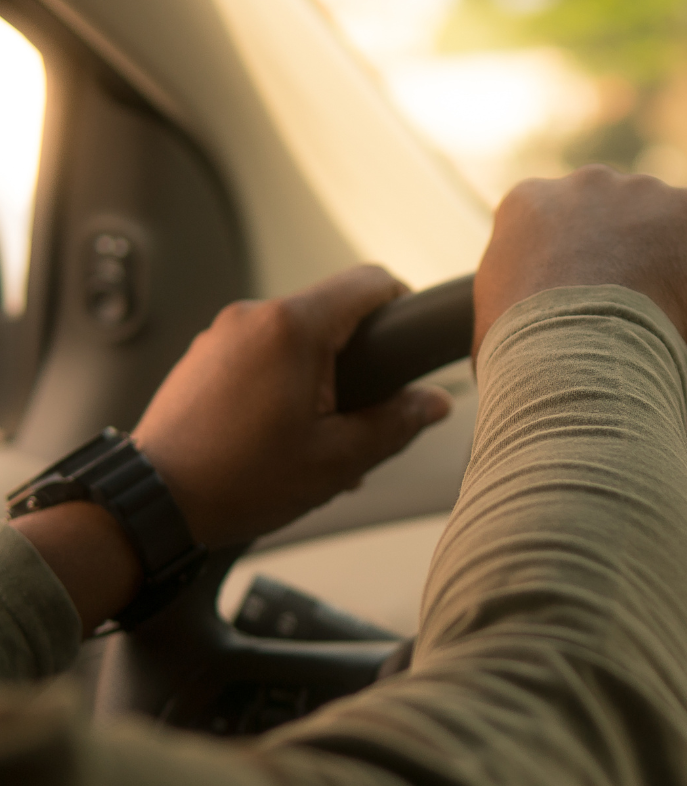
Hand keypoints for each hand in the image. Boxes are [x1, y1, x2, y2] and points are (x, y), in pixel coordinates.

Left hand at [134, 265, 449, 546]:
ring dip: (319, 376)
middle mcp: (255, 316)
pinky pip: (261, 353)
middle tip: (362, 414)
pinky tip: (281, 436)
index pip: (370, 282)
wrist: (154, 503)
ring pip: (296, 336)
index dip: (403, 304)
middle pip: (332, 312)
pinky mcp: (204, 355)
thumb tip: (434, 402)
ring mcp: (222, 333)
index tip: (410, 341)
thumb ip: (397, 422)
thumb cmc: (240, 481)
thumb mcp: (339, 459)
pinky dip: (283, 382)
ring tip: (316, 437)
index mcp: (294, 328)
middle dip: (357, 359)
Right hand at [473, 165, 686, 360]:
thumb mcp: (490, 326)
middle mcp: (587, 183)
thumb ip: (507, 310)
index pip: (564, 229)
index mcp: (529, 203)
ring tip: (666, 326)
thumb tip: (509, 348)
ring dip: (675, 270)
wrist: (574, 354)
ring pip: (673, 232)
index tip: (590, 310)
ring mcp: (646, 192)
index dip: (583, 273)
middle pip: (622, 220)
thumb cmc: (523, 356)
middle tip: (632, 318)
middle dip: (631, 261)